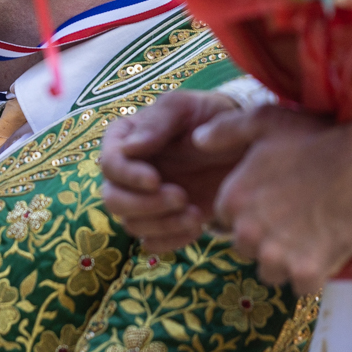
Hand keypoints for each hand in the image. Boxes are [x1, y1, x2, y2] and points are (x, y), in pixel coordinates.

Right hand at [101, 91, 241, 251]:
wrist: (241, 144)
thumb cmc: (209, 116)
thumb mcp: (184, 108)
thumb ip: (157, 123)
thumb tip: (129, 148)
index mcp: (124, 140)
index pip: (109, 163)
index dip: (128, 176)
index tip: (155, 180)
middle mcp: (128, 172)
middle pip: (113, 199)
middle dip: (144, 205)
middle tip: (181, 197)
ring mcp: (144, 199)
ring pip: (131, 225)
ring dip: (162, 225)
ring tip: (195, 215)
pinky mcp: (164, 221)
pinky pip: (152, 243)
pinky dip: (171, 241)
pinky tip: (196, 227)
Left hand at [193, 105, 351, 293]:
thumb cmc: (315, 138)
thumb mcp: (264, 121)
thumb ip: (225, 131)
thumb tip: (196, 139)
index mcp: (232, 200)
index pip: (227, 222)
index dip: (250, 214)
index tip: (273, 203)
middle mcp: (247, 231)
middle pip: (246, 249)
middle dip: (264, 239)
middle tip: (294, 219)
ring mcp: (276, 255)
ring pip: (270, 272)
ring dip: (286, 261)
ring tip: (310, 235)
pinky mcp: (307, 271)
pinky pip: (301, 286)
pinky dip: (312, 274)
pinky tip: (325, 250)